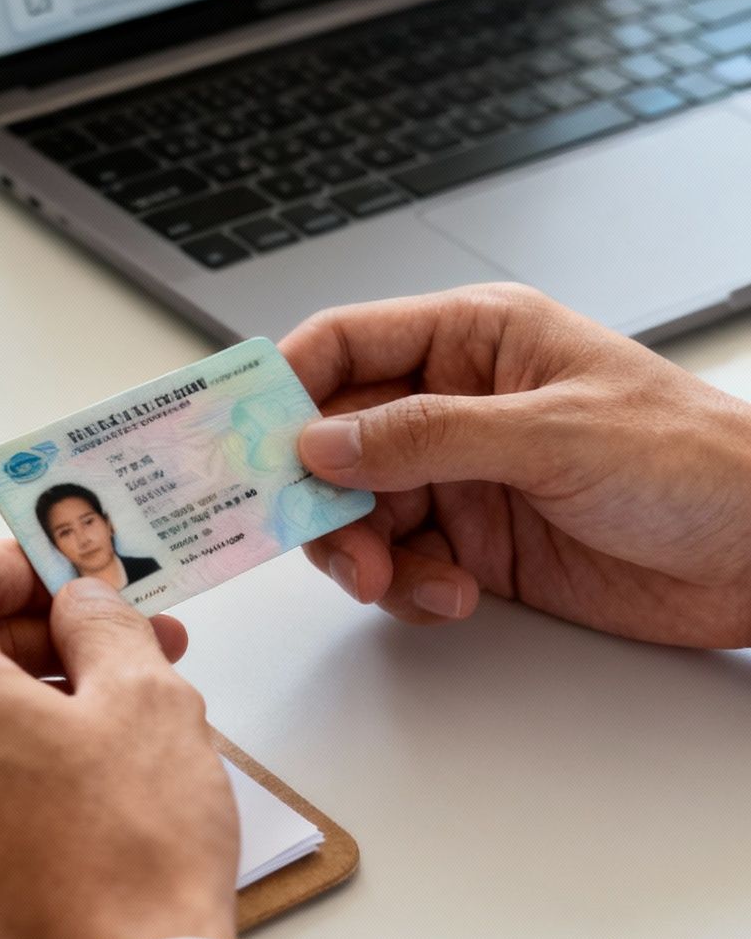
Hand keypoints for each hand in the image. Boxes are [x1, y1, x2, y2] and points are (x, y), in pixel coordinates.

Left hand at [0, 542, 235, 938]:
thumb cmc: (128, 861)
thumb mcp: (148, 701)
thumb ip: (104, 622)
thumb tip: (80, 599)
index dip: (25, 562)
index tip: (76, 573)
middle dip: (41, 641)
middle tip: (128, 647)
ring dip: (22, 709)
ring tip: (113, 726)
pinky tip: (69, 797)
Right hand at [281, 283, 750, 647]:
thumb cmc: (696, 462)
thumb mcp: (553, 435)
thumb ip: (426, 436)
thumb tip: (322, 440)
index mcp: (474, 341)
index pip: (344, 344)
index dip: (285, 384)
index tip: (242, 437)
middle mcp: (456, 403)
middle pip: (334, 439)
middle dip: (320, 494)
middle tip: (332, 541)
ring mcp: (464, 476)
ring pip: (357, 510)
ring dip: (363, 552)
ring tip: (398, 582)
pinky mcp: (478, 544)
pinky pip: (401, 563)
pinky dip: (408, 588)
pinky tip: (453, 597)